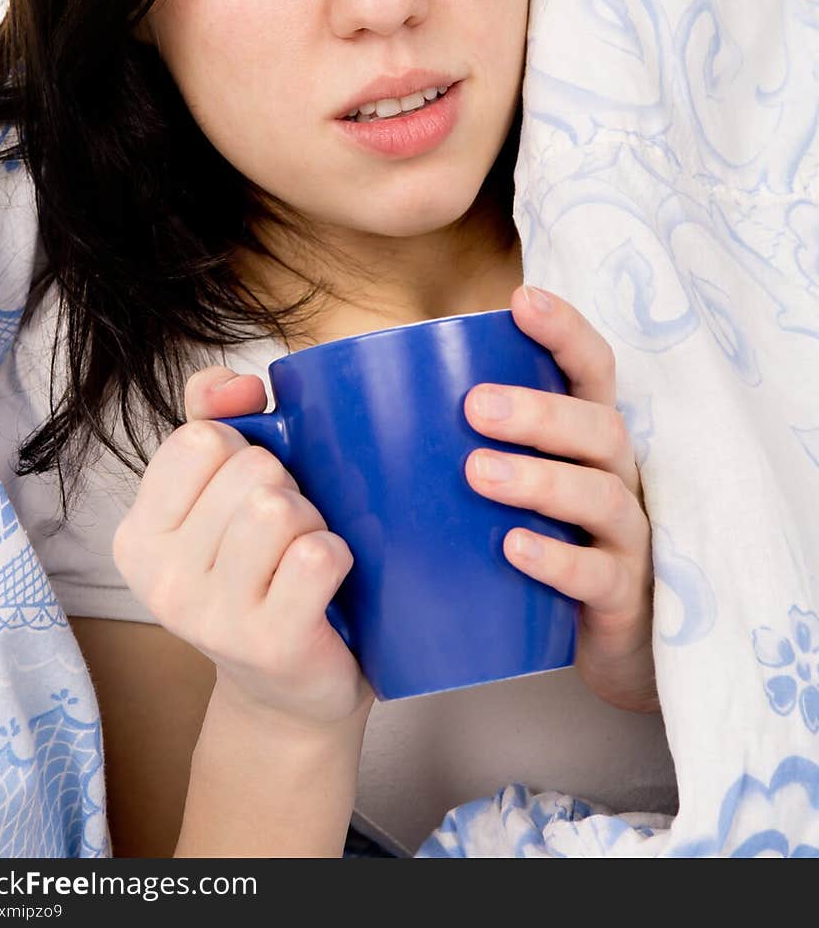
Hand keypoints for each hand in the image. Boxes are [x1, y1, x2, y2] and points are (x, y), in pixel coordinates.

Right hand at [112, 364, 373, 732]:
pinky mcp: (270, 643)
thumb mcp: (221, 498)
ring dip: (314, 521)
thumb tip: (237, 384)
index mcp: (139, 534)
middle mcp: (161, 579)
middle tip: (285, 535)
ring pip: (280, 509)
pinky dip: (338, 556)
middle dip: (287, 487)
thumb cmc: (262, 577)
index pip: (199, 437)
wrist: (290, 694)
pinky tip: (328, 582)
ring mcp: (212, 617)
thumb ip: (214, 419)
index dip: (244, 449)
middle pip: (250, 469)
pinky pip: (316, 555)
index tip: (250, 489)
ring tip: (305, 555)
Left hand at [463, 286, 658, 713]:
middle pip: (598, 425)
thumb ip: (444, 445)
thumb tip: (321, 407)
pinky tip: (513, 548)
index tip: (520, 299)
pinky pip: (598, 574)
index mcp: (585, 437)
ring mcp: (625, 537)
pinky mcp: (622, 598)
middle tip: (474, 406)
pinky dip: (557, 558)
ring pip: (600, 493)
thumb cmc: (529, 544)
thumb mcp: (504, 486)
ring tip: (478, 473)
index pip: (592, 368)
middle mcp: (615, 476)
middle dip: (539, 409)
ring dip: (540, 477)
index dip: (566, 329)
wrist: (590, 647)